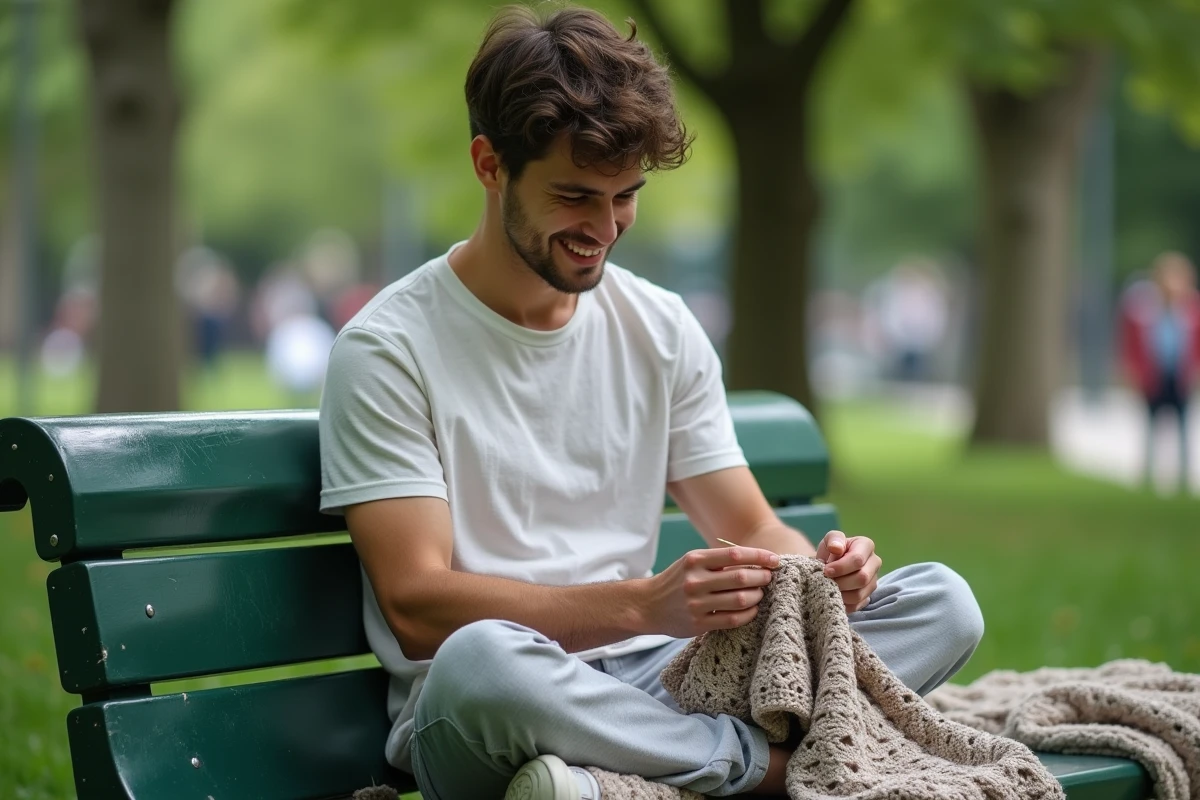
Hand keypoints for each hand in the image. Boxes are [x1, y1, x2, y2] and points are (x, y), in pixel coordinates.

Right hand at [642, 546, 778, 637]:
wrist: (647, 605)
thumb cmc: (676, 581)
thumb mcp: (691, 562)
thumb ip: (718, 561)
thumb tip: (756, 561)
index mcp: (695, 560)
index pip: (735, 554)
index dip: (759, 557)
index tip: (774, 560)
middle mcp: (695, 580)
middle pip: (741, 577)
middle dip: (762, 577)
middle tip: (769, 578)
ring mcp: (696, 603)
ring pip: (740, 599)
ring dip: (757, 596)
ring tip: (760, 594)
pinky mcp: (698, 623)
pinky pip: (732, 619)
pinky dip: (748, 614)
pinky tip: (752, 609)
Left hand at [816, 530, 880, 612]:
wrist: (830, 565)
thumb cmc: (831, 550)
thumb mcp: (830, 540)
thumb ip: (833, 539)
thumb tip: (837, 548)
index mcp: (866, 546)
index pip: (857, 559)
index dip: (840, 567)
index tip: (825, 571)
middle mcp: (874, 563)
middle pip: (862, 578)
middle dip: (841, 582)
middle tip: (826, 582)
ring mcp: (873, 581)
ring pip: (859, 594)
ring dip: (841, 594)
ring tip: (828, 588)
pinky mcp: (868, 596)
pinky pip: (857, 605)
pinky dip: (843, 603)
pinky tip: (833, 596)